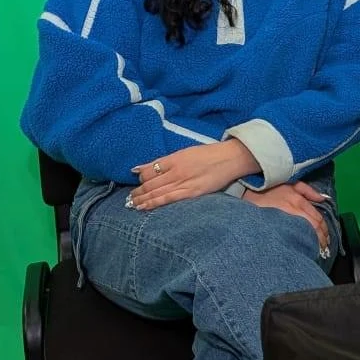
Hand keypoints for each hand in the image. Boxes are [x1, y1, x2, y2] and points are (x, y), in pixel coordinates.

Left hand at [129, 138, 257, 209]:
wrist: (231, 158)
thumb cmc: (210, 154)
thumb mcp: (186, 152)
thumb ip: (166, 161)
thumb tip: (144, 167)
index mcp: (175, 158)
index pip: (149, 169)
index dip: (140, 177)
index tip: (136, 182)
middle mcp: (176, 171)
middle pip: (150, 183)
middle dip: (137, 192)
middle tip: (128, 198)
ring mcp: (183, 182)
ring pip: (156, 192)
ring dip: (142, 199)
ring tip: (132, 204)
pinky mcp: (192, 193)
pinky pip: (168, 199)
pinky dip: (154, 203)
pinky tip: (144, 207)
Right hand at [241, 181, 330, 253]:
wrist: (248, 191)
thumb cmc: (271, 188)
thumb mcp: (291, 183)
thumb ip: (308, 191)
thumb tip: (323, 199)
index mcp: (299, 201)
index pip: (317, 218)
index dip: (324, 230)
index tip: (327, 238)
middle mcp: (294, 210)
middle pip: (313, 227)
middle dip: (321, 238)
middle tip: (325, 248)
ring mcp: (284, 219)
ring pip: (303, 233)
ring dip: (313, 242)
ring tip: (317, 251)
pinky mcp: (274, 225)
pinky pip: (290, 236)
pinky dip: (298, 242)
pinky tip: (300, 249)